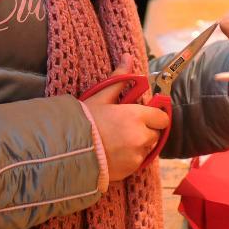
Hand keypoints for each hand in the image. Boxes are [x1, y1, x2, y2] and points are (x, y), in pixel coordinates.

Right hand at [82, 55, 169, 180]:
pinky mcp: (129, 171)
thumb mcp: (101, 97)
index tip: (144, 115)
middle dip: (146, 130)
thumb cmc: (85, 121)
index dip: (154, 116)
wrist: (67, 152)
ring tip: (118, 142)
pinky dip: (130, 159)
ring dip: (138, 146)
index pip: (162, 117)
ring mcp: (136, 155)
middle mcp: (141, 136)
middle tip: (126, 128)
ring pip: (147, 149)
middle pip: (155, 134)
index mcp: (136, 116)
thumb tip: (128, 57)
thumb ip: (120, 78)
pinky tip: (114, 154)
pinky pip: (137, 163)